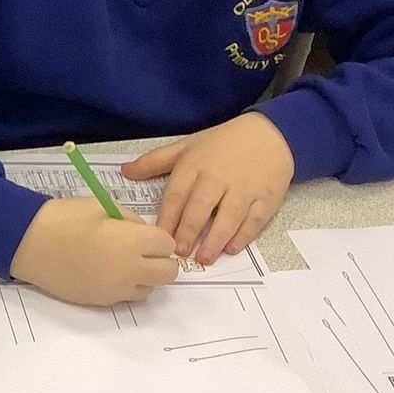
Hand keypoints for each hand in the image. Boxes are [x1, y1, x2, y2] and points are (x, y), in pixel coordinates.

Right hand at [10, 196, 180, 305]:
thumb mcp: (103, 207)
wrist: (27, 242)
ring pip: (149, 289)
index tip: (142, 233)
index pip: (167, 245)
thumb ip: (131, 221)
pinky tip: (103, 271)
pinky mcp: (100, 302)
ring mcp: (115, 291)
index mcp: (131, 242)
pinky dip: (123, 286)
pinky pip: (125, 297)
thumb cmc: (64, 218)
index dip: (157, 237)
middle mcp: (129, 271)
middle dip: (160, 260)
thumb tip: (144, 236)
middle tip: (141, 250)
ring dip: (144, 276)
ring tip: (121, 262)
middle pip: (168, 273)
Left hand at [122, 112, 292, 264]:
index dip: (168, 217)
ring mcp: (244, 188)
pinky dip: (244, 235)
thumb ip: (154, 161)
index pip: (177, 194)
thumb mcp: (186, 146)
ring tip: (204, 258)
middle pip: (201, 206)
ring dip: (215, 238)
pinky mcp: (267, 197)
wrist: (269, 134)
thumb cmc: (222, 143)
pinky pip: (254, 219)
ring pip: (228, 216)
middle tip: (180, 252)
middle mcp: (218, 178)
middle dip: (189, 231)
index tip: (159, 237)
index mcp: (195, 165)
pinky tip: (231, 249)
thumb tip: (124, 171)